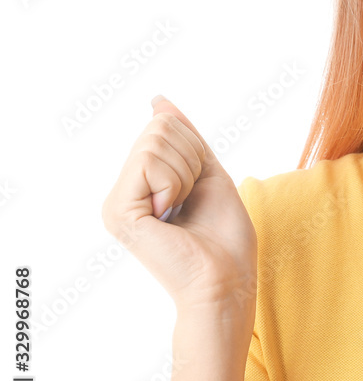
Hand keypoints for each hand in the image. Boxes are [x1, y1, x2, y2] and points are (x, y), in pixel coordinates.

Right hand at [101, 95, 257, 318]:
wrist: (226, 279)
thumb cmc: (225, 236)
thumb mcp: (208, 172)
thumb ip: (185, 138)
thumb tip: (159, 101)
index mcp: (139, 185)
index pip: (164, 126)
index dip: (196, 149)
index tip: (198, 187)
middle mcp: (121, 193)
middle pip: (159, 128)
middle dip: (192, 157)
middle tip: (190, 199)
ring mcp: (116, 202)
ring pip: (155, 140)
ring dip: (186, 172)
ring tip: (181, 209)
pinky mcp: (118, 211)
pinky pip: (149, 163)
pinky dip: (174, 183)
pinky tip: (170, 214)